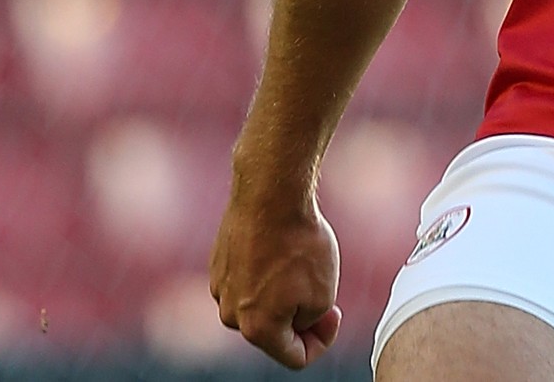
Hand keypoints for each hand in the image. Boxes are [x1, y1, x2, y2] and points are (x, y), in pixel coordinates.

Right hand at [210, 179, 344, 368]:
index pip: (296, 358)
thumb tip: (295, 320)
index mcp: (257, 330)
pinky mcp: (219, 262)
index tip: (335, 312)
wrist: (270, 194)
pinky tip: (281, 246)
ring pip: (261, 303)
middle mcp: (230, 314)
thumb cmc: (300, 244)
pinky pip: (249, 278)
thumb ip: (309, 322)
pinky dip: (267, 270)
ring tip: (299, 260)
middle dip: (301, 314)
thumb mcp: (323, 295)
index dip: (323, 340)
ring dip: (283, 291)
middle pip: (275, 331)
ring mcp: (219, 287)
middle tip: (321, 283)